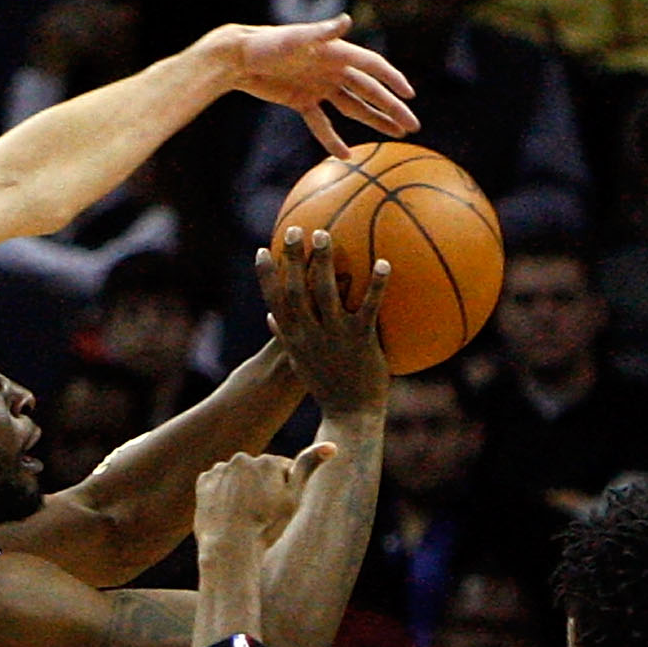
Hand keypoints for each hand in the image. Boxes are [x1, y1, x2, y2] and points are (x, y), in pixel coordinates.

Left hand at [194, 448, 317, 572]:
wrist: (229, 548)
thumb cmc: (265, 526)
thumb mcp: (293, 499)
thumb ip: (308, 467)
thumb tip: (333, 445)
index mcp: (267, 461)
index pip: (282, 472)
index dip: (282, 494)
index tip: (274, 511)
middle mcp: (242, 458)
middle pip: (257, 473)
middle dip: (260, 489)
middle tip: (258, 515)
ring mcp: (220, 469)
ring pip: (237, 479)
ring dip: (240, 492)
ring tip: (241, 516)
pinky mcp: (203, 481)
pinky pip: (217, 485)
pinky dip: (221, 496)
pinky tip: (225, 512)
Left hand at [221, 15, 417, 158]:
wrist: (238, 58)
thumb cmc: (267, 44)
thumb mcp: (295, 38)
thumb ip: (322, 32)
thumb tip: (346, 21)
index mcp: (336, 52)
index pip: (372, 67)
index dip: (392, 80)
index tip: (410, 95)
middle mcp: (332, 69)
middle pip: (369, 91)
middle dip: (391, 108)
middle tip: (412, 126)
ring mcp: (319, 86)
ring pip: (353, 107)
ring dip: (373, 121)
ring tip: (395, 134)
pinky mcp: (303, 101)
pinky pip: (322, 123)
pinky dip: (332, 139)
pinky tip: (346, 155)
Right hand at [257, 226, 390, 420]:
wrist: (351, 415)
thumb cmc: (327, 388)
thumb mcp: (300, 363)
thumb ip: (285, 338)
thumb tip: (271, 317)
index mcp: (295, 339)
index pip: (275, 302)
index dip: (267, 276)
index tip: (263, 250)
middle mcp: (310, 335)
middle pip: (296, 291)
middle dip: (293, 259)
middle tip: (294, 230)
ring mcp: (335, 337)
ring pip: (325, 294)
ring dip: (323, 263)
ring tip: (325, 234)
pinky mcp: (361, 341)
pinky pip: (369, 307)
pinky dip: (376, 285)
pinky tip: (384, 262)